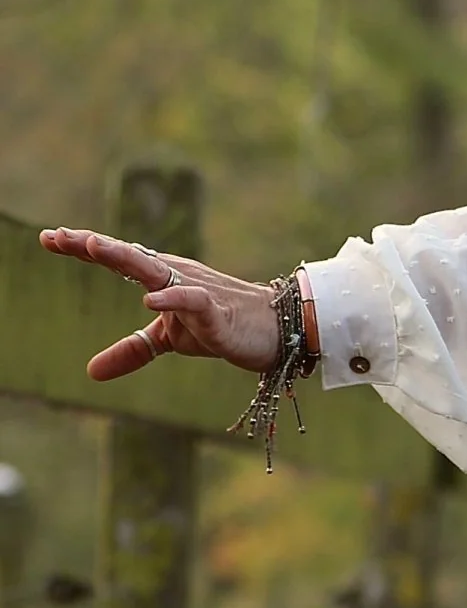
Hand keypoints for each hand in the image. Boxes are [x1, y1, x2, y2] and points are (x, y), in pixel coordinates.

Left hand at [39, 229, 280, 378]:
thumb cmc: (221, 326)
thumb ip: (132, 350)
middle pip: (129, 256)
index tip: (48, 238)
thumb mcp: (170, 340)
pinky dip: (171, 299)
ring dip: (124, 256)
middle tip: (58, 236)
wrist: (276, 331)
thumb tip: (91, 371)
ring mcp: (196, 291)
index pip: (118, 259)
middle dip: (93, 245)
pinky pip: (192, 301)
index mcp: (161, 279)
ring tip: (92, 247)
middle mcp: (175, 277)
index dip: (83, 247)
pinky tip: (149, 300)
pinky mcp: (217, 312)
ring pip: (156, 270)